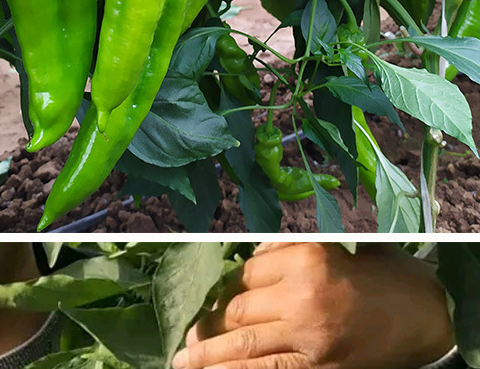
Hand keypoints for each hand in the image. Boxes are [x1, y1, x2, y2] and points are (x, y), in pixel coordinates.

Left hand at [172, 242, 453, 368]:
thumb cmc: (374, 274)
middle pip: (240, 308)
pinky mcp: (318, 364)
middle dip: (214, 322)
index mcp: (303, 256)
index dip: (227, 287)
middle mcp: (302, 293)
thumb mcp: (328, 247)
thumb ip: (284, 253)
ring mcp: (309, 334)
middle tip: (191, 334)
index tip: (213, 298)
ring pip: (245, 344)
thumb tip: (242, 266)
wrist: (421, 311)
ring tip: (183, 359)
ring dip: (209, 354)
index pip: (245, 273)